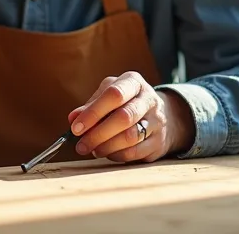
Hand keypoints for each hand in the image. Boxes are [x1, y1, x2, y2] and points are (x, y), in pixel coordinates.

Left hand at [66, 71, 194, 163]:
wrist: (164, 115)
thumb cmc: (126, 103)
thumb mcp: (109, 95)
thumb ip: (90, 106)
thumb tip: (73, 118)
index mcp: (133, 82)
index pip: (114, 95)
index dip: (93, 113)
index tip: (76, 128)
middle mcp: (148, 99)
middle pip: (124, 117)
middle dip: (98, 134)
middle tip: (81, 145)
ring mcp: (157, 121)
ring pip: (130, 137)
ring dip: (107, 147)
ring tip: (94, 150)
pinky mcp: (159, 142)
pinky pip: (136, 152)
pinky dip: (117, 155)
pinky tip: (108, 154)